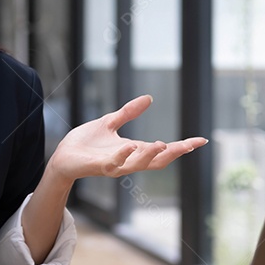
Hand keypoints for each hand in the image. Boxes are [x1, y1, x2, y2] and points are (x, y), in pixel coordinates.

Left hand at [49, 95, 207, 182]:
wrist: (62, 155)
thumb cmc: (85, 143)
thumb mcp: (110, 123)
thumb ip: (129, 112)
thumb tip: (149, 98)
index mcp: (133, 150)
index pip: (163, 150)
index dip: (182, 146)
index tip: (201, 140)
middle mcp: (128, 160)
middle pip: (157, 161)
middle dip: (174, 153)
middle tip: (190, 145)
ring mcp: (114, 165)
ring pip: (138, 164)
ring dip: (151, 155)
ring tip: (164, 144)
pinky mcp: (98, 167)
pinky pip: (113, 164)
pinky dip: (123, 156)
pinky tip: (132, 145)